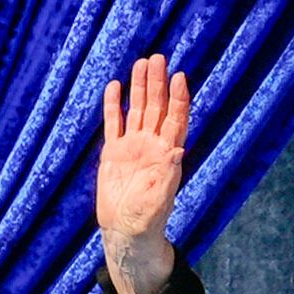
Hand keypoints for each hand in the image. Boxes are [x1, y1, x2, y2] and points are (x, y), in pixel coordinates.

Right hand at [97, 52, 189, 293]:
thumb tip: (176, 151)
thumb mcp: (158, 201)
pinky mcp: (113, 155)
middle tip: (158, 58)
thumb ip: (167, 176)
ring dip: (140, 88)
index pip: (175, 121)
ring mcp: (131, 149)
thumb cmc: (145, 224)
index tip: (180, 77)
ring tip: (142, 63)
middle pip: (156, 109)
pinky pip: (113, 124)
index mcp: (165, 158)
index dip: (178, 99)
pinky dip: (114, 105)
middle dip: (158, 84)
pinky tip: (115, 87)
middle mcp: (150, 148)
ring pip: (137, 111)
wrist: (126, 236)